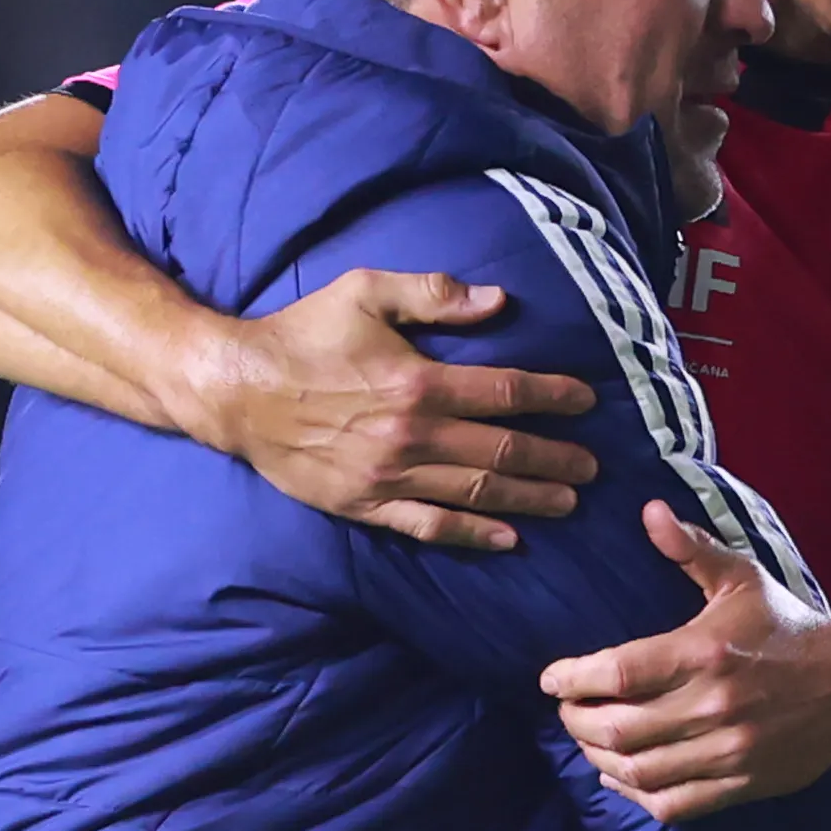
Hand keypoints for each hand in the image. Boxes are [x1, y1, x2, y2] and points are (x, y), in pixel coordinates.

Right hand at [194, 270, 598, 551]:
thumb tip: (498, 300)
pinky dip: (473, 534)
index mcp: (418, 381)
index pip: (505, 392)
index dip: (553, 396)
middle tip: (594, 466)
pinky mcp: (366, 505)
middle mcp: (411, 435)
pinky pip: (429, 526)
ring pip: (476, 491)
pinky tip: (509, 538)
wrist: (237, 391)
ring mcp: (389, 476)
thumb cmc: (303, 334)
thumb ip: (433, 294)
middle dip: (555, 458)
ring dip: (529, 497)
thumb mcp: (365, 291)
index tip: (588, 401)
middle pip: (502, 450)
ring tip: (568, 501)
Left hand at [543, 502, 830, 820]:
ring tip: (589, 741)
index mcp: (707, 652)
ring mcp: (728, 752)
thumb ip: (691, 549)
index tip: (552, 679)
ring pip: (638, 772)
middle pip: (618, 729)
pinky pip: (673, 804)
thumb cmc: (789, 627)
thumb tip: (649, 511)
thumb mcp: (742, 579)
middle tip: (567, 710)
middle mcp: (715, 706)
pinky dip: (636, 794)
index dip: (573, 679)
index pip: (620, 673)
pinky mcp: (742, 784)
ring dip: (599, 760)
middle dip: (577, 722)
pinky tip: (621, 776)